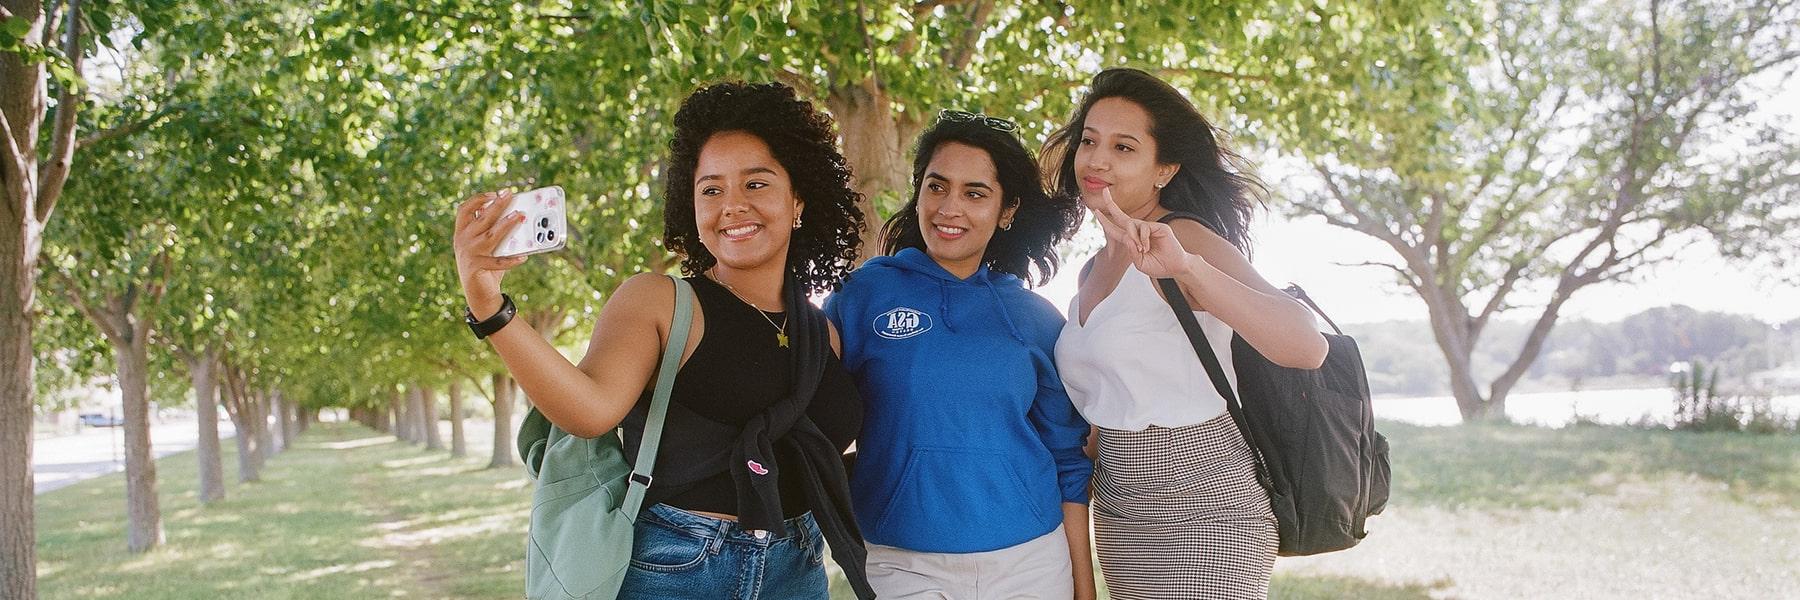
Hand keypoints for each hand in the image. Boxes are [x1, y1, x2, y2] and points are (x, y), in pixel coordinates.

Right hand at [454, 190, 530, 316]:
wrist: (478, 292)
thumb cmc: (486, 263)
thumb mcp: (487, 245)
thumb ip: (494, 230)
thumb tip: (516, 214)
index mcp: (462, 232)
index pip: (464, 209)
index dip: (477, 199)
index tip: (494, 193)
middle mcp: (462, 240)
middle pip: (481, 218)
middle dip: (497, 205)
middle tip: (510, 195)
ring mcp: (468, 254)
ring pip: (490, 236)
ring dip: (506, 225)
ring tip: (520, 216)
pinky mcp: (476, 268)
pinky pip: (497, 262)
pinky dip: (511, 260)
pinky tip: (523, 257)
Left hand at [1089, 187, 1194, 278]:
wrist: (1175, 268)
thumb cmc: (1158, 266)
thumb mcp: (1140, 263)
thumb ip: (1131, 251)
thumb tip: (1127, 237)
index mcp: (1132, 240)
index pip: (1116, 229)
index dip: (1105, 221)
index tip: (1096, 212)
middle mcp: (1139, 231)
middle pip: (1121, 216)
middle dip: (1111, 204)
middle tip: (1104, 191)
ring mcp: (1149, 227)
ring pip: (1131, 224)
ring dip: (1133, 237)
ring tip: (1142, 249)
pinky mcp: (1159, 226)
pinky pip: (1144, 228)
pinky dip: (1143, 239)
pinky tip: (1147, 247)